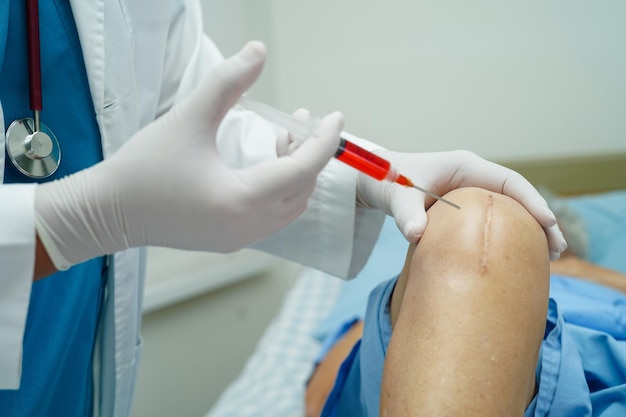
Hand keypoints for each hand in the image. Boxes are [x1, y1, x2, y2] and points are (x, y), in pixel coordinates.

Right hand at [35, 41, 342, 269]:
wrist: (108, 211)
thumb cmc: (144, 167)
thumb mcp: (188, 118)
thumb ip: (226, 82)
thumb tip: (258, 51)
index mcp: (241, 200)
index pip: (302, 170)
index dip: (324, 142)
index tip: (335, 118)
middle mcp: (247, 227)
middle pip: (301, 190)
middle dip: (309, 154)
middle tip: (300, 122)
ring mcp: (240, 239)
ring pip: (290, 206)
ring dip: (295, 174)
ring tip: (283, 140)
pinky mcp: (230, 241)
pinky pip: (273, 217)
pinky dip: (280, 191)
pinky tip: (266, 166)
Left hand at [356, 149, 566, 259]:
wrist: (374, 180)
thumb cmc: (386, 181)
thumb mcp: (396, 196)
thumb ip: (406, 214)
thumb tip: (416, 234)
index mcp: (465, 166)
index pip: (508, 181)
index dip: (531, 201)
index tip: (547, 223)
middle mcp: (472, 176)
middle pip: (517, 197)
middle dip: (540, 220)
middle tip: (558, 250)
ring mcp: (470, 191)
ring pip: (508, 209)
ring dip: (530, 229)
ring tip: (550, 257)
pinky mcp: (464, 207)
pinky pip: (494, 218)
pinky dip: (510, 233)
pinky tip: (519, 255)